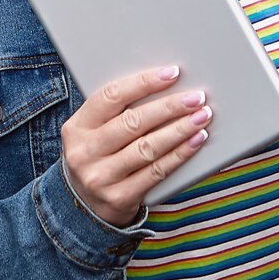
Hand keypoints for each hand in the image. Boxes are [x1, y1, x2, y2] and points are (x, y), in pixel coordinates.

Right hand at [60, 65, 211, 226]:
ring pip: (148, 147)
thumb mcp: (93, 132)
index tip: (172, 73)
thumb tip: (165, 84)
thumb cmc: (98, 156)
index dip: (143, 83)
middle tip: (196, 97)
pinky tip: (195, 141)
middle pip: (133, 122)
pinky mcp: (119, 198)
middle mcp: (84, 152)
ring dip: (180, 130)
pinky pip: (156, 172)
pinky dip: (180, 154)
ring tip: (202, 117)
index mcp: (76, 127)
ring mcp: (100, 177)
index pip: (111, 96)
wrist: (84, 206)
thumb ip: (117, 111)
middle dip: (170, 107)